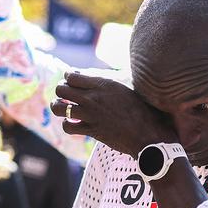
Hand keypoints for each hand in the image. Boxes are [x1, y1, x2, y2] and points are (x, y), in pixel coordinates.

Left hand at [52, 72, 176, 156]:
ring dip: (58, 107)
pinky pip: (68, 126)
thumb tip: (104, 72)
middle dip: (61, 90)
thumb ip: (114, 77)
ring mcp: (90, 114)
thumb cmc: (146, 108)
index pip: (72, 75)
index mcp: (103, 83)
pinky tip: (73, 123)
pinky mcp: (91, 130)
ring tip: (62, 107)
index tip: (72, 81)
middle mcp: (93, 97)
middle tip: (66, 94)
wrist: (149, 134)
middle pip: (61, 89)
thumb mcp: (131, 85)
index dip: (69, 77)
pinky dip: (67, 125)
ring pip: (59, 107)